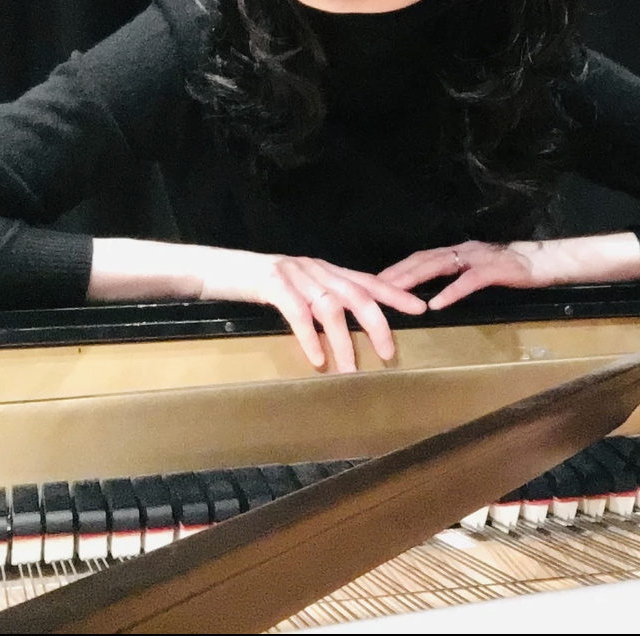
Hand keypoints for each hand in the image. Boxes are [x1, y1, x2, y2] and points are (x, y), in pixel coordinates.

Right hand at [198, 249, 425, 371]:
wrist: (219, 269)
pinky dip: (309, 338)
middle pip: (356, 294)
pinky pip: (297, 313)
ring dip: (342, 341)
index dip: (394, 293)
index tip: (419, 308)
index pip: (367, 280)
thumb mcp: (298, 288)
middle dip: (376, 323)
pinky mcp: (272, 284)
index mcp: (325, 269)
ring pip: (329, 307)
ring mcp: (294, 275)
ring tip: (350, 369)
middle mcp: (315, 269)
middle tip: (388, 353)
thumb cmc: (260, 284)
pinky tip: (316, 359)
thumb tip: (346, 326)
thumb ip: (322, 300)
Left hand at [376, 239, 553, 309]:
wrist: (546, 261)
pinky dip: (450, 292)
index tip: (375, 281)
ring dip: (413, 279)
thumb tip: (433, 292)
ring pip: (438, 266)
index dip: (397, 268)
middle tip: (372, 287)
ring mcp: (478, 259)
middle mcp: (463, 251)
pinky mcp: (494, 270)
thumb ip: (457, 277)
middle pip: (422, 260)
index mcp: (458, 252)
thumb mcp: (479, 272)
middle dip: (396, 273)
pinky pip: (468, 281)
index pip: (420, 258)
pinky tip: (436, 304)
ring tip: (393, 292)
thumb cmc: (514, 270)